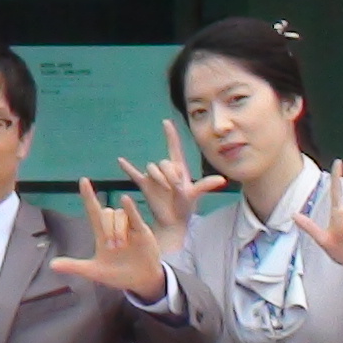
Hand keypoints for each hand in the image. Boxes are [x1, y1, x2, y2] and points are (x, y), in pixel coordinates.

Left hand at [49, 182, 172, 294]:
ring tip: (122, 245)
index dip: (88, 196)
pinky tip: (125, 199)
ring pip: (119, 215)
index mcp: (101, 234)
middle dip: (107, 228)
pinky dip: (130, 208)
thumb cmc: (117, 274)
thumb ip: (74, 266)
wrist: (140, 281)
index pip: (93, 210)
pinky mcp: (142, 231)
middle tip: (113, 247)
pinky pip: (135, 216)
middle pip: (106, 213)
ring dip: (117, 228)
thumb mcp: (94, 271)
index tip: (83, 180)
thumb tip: (51, 265)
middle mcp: (114, 227)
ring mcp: (129, 228)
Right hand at [120, 120, 226, 235]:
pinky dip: (127, 167)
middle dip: (168, 174)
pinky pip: (134, 174)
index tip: (166, 121)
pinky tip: (120, 160)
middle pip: (162, 161)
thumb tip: (222, 180)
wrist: (173, 221)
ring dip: (157, 178)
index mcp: (178, 168)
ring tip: (164, 190)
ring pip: (151, 167)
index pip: (174, 147)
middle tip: (174, 188)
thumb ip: (206, 185)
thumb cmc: (186, 207)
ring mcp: (154, 177)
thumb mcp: (195, 194)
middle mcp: (165, 170)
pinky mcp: (144, 185)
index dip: (171, 135)